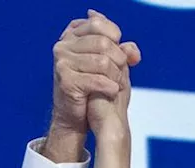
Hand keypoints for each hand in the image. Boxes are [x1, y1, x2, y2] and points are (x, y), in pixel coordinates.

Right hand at [42, 10, 140, 163]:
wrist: (74, 116)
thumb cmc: (91, 88)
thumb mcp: (109, 65)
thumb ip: (122, 51)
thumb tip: (132, 51)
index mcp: (71, 36)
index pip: (97, 23)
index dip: (115, 36)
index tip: (120, 52)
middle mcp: (63, 46)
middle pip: (103, 43)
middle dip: (118, 59)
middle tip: (120, 73)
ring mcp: (62, 62)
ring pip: (102, 62)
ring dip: (116, 75)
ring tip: (115, 84)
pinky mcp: (65, 80)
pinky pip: (97, 79)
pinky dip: (110, 87)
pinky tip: (111, 92)